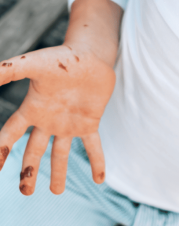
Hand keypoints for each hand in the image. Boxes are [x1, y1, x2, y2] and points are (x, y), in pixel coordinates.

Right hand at [0, 44, 114, 194]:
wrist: (91, 56)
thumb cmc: (61, 58)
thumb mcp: (31, 65)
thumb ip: (6, 72)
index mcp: (34, 109)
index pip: (11, 134)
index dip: (1, 151)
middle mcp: (50, 120)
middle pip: (36, 151)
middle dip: (30, 171)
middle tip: (27, 191)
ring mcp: (70, 123)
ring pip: (62, 153)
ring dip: (59, 173)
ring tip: (57, 191)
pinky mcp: (90, 123)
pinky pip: (93, 147)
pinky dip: (97, 162)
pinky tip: (100, 179)